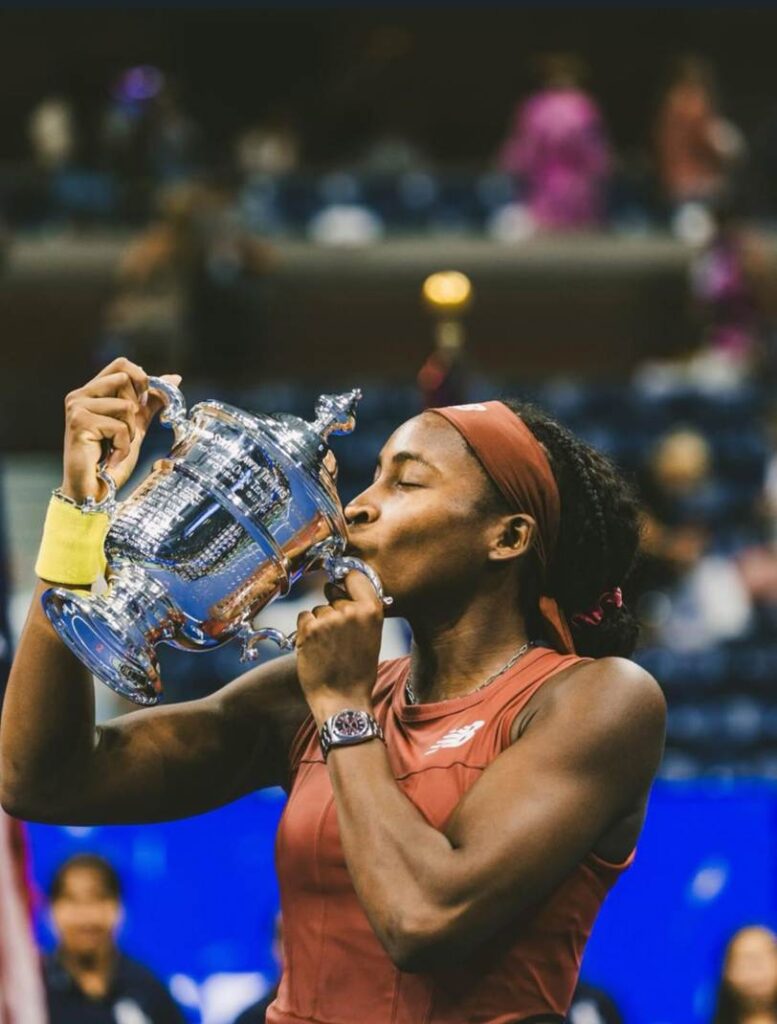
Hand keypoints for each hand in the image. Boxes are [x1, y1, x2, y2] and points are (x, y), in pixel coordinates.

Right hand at [61, 357, 181, 502]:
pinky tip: (111, 457)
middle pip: (125, 379)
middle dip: (135, 409)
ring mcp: (77, 406)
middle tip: (123, 432)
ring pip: (126, 405)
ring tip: (114, 446)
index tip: (143, 403)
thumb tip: (174, 378)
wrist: (94, 488)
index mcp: (91, 391)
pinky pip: (119, 426)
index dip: (141, 378)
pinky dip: (122, 446)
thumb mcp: (137, 425)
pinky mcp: (78, 422)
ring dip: (129, 431)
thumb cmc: (111, 459)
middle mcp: (80, 394)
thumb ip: (151, 401)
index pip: (121, 364)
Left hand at [295, 571, 383, 723]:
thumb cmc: (357, 671)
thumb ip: (360, 611)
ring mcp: (330, 618)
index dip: (346, 582)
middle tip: (338, 640)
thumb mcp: (372, 636)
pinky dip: (305, 631)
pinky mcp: (310, 628)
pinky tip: (315, 648)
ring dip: (319, 624)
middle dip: (333, 612)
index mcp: (372, 610)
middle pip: (334, 596)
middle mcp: (351, 610)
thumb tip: (335, 586)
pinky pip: (304, 617)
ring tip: (328, 648)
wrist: (343, 699)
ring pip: (318, 609)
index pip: (355, 576)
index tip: (341, 586)